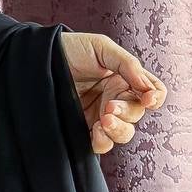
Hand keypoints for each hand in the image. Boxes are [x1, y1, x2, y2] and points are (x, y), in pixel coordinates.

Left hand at [56, 29, 165, 154]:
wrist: (37, 58)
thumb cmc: (71, 48)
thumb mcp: (102, 48)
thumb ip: (128, 65)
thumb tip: (149, 89)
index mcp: (124, 79)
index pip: (152, 92)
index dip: (154, 98)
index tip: (147, 99)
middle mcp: (115, 98)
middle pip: (137, 115)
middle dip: (128, 113)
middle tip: (110, 107)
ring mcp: (100, 115)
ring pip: (123, 133)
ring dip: (118, 130)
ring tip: (104, 120)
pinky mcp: (83, 128)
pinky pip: (101, 144)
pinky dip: (103, 141)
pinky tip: (96, 132)